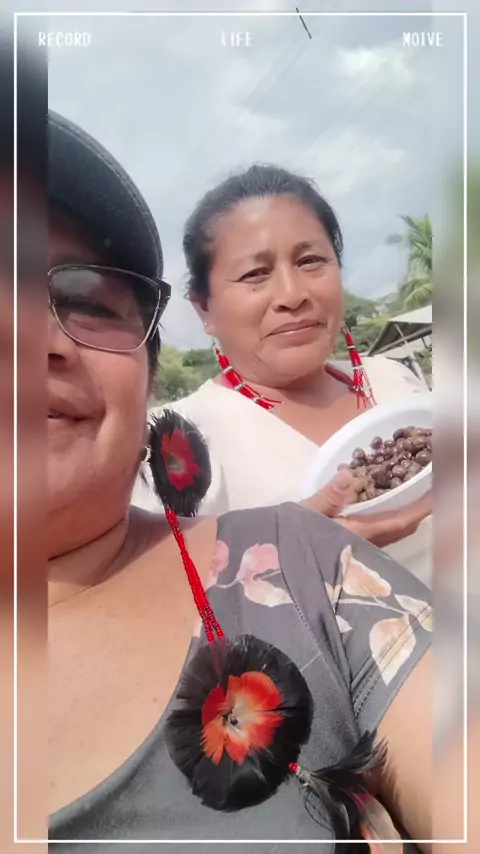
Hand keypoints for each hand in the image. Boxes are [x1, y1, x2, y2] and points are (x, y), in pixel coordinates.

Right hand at [302, 469, 431, 547]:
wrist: (277, 562)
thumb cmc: (292, 538)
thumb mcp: (307, 513)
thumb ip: (328, 495)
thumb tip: (347, 473)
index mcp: (360, 533)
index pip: (398, 522)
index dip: (420, 509)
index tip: (438, 495)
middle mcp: (366, 544)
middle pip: (402, 529)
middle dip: (419, 512)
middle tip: (433, 492)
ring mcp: (361, 549)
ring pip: (393, 533)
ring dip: (407, 517)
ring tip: (416, 499)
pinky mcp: (353, 549)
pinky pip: (382, 534)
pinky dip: (393, 521)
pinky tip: (387, 511)